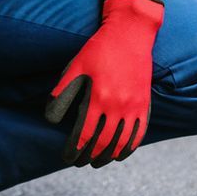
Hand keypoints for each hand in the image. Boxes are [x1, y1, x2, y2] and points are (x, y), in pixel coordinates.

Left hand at [44, 0, 163, 166]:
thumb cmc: (100, 49)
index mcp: (98, 97)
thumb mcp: (76, 66)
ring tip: (98, 161)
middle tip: (81, 162)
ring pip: (122, 142)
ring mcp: (134, 106)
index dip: (75, 150)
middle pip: (103, 143)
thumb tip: (51, 118)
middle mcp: (118, 105)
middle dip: (90, 156)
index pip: (85, 135)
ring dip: (109, 156)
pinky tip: (121, 153)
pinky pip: (139, 133)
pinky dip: (130, 147)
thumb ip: (63, 92)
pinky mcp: (145, 103)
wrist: (131, 33)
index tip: (68, 158)